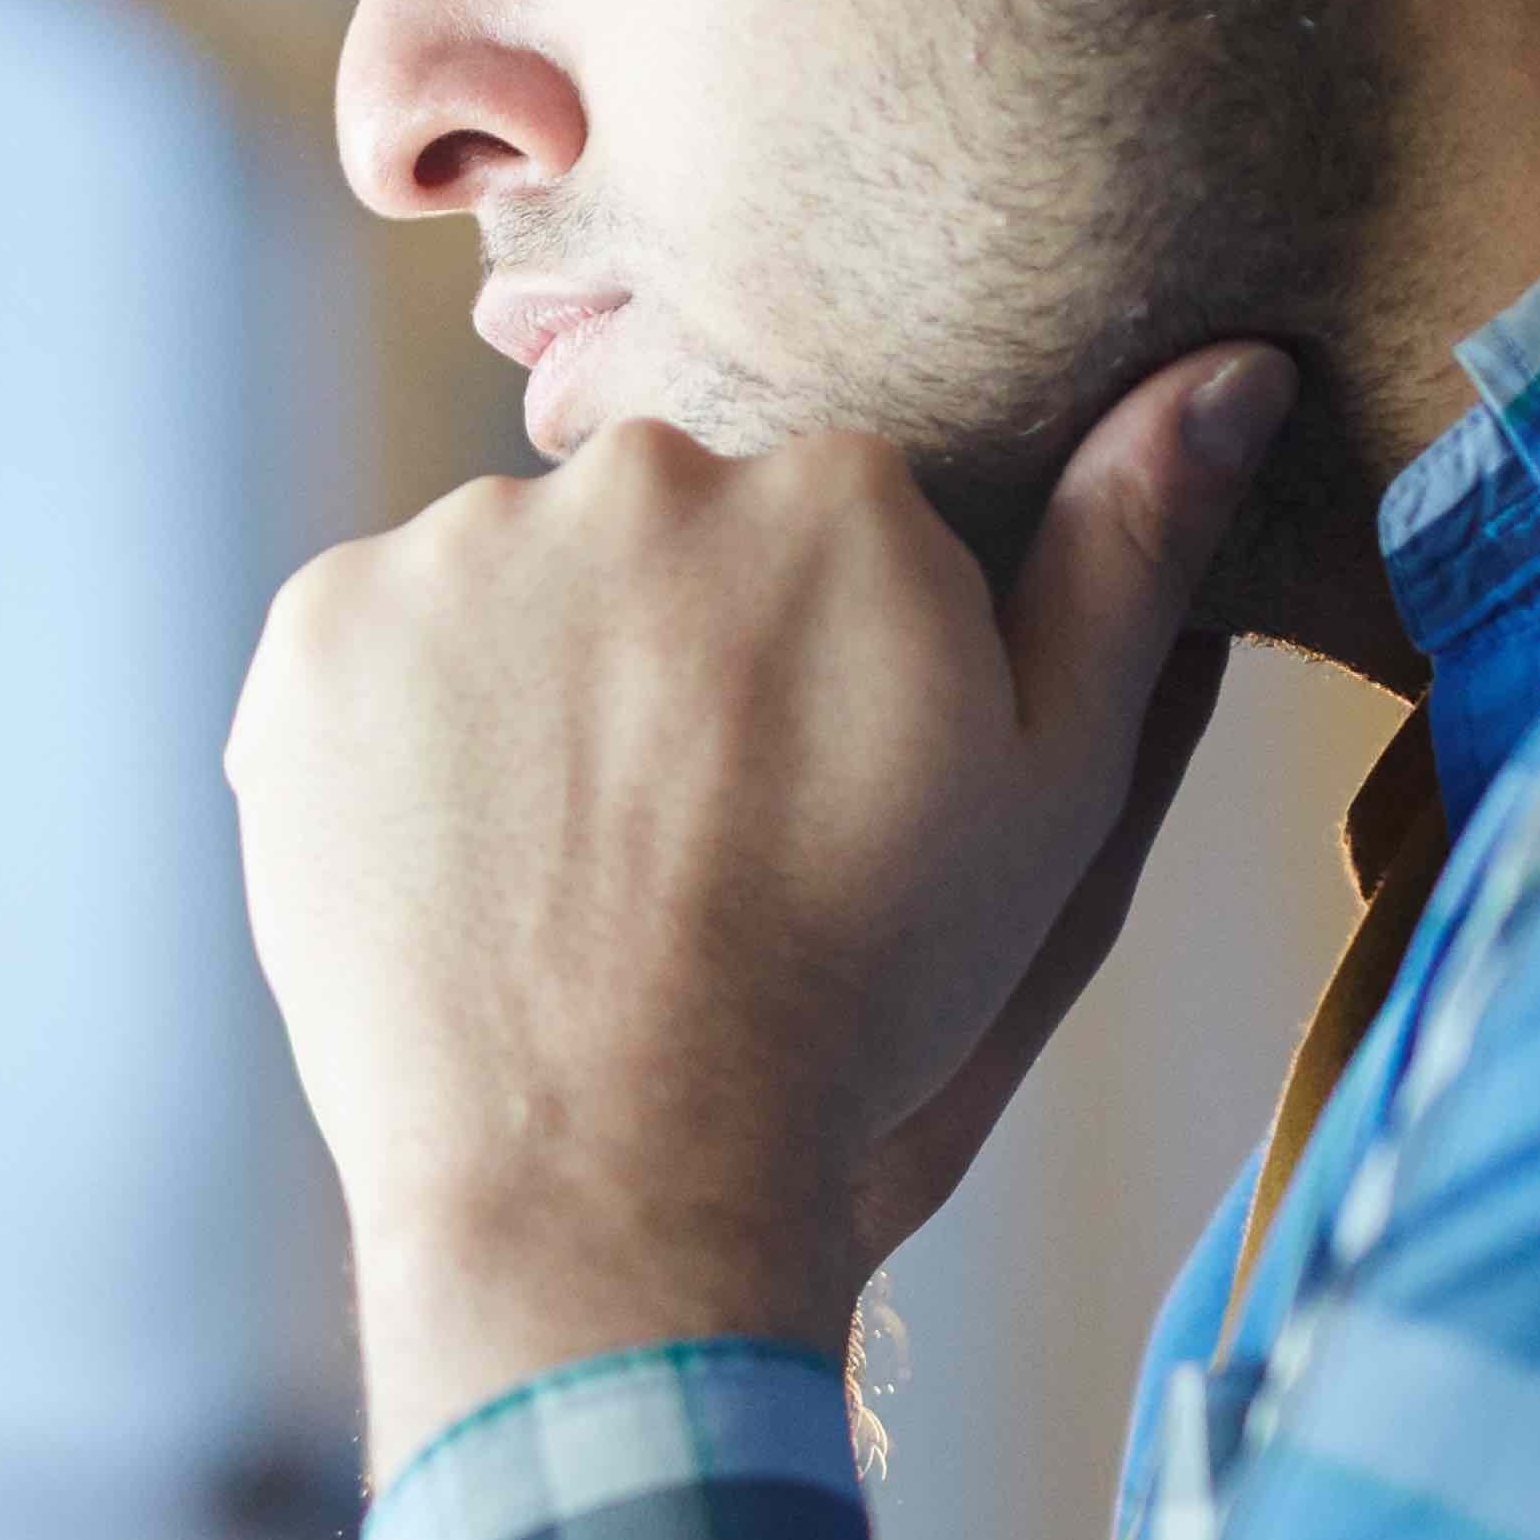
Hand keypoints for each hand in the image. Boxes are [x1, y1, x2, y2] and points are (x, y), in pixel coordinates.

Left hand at [223, 344, 1295, 1475]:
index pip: (816, 530)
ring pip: (503, 588)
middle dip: (660, 658)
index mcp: (838, 488)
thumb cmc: (859, 998)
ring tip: (556, 868)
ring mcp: (459, 550)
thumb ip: (1127, 557)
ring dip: (521, 689)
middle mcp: (641, 476)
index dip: (808, 674)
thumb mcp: (1049, 790)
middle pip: (651, 539)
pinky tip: (449, 860)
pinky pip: (365, 648)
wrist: (613, 1168)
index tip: (795, 800)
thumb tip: (1225, 371)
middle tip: (672, 846)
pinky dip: (391, 734)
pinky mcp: (314, 635)